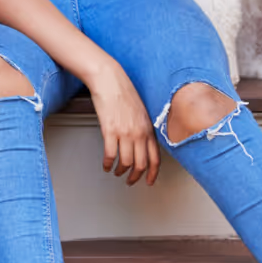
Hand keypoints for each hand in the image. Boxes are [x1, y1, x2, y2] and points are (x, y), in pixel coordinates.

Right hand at [83, 61, 159, 186]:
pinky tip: (105, 164)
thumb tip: (141, 144)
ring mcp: (125, 132)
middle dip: (135, 177)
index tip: (149, 181)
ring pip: (125, 162)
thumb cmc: (123, 93)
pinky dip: (107, 163)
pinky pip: (110, 154)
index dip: (153, 174)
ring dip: (119, 171)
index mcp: (149, 129)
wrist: (110, 80)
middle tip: (130, 181)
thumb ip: (143, 129)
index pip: (155, 158)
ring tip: (115, 172)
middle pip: (141, 164)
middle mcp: (139, 133)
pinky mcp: (109, 130)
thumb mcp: (141, 112)